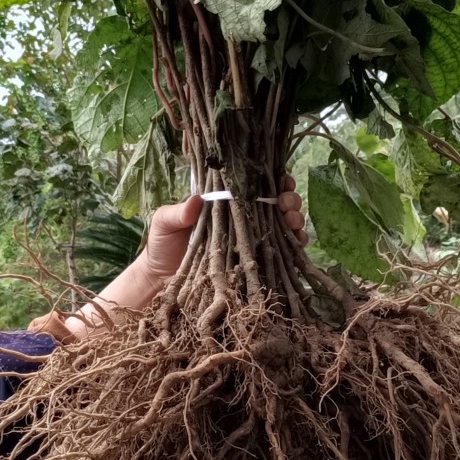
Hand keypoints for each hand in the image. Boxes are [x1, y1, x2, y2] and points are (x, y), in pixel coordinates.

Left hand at [141, 174, 306, 284]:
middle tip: (286, 203)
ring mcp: (248, 239)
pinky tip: (298, 242)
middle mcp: (240, 217)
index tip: (281, 180)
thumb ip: (177, 213)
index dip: (272, 178)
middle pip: (274, 202)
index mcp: (223, 201)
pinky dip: (293, 244)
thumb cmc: (162, 246)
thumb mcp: (164, 223)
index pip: (253, 184)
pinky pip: (280, 250)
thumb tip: (196, 200)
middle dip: (288, 198)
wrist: (162, 281)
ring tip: (293, 221)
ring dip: (294, 218)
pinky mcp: (252, 261)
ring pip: (281, 223)